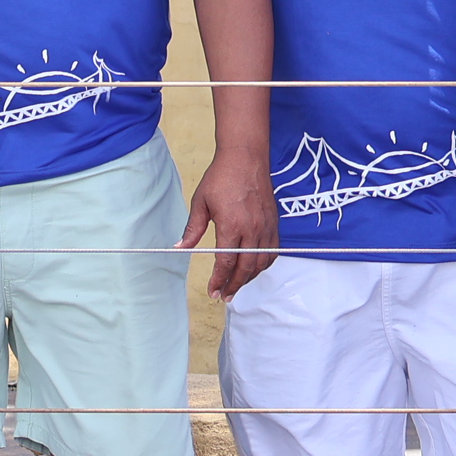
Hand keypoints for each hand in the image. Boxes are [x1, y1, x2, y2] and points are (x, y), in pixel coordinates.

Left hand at [179, 146, 279, 297]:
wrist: (246, 158)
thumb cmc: (221, 177)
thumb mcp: (200, 202)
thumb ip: (192, 229)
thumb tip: (180, 248)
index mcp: (232, 225)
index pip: (226, 262)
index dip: (219, 280)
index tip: (213, 292)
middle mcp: (252, 229)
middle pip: (245, 267)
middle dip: (234, 285)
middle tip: (224, 296)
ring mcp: (266, 227)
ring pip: (261, 262)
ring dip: (249, 277)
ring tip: (237, 285)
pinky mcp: (274, 223)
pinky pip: (272, 251)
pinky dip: (264, 264)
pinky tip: (254, 268)